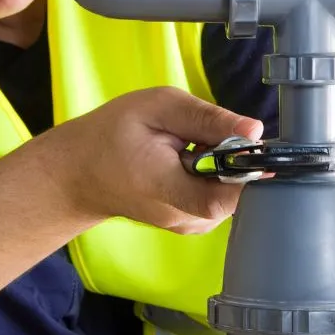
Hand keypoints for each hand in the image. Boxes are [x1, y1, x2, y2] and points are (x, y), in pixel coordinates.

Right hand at [55, 86, 263, 234]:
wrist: (79, 172)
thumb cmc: (111, 134)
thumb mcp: (157, 108)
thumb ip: (206, 118)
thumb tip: (254, 130)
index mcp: (166, 187)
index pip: (226, 197)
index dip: (248, 171)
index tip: (247, 145)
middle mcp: (181, 217)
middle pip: (236, 193)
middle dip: (232, 160)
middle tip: (201, 136)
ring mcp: (187, 226)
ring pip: (230, 196)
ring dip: (221, 168)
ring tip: (187, 148)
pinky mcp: (190, 224)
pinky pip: (218, 200)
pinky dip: (212, 179)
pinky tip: (187, 163)